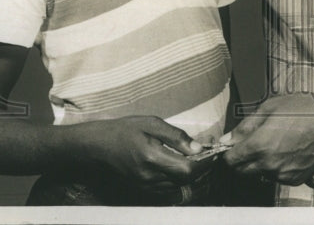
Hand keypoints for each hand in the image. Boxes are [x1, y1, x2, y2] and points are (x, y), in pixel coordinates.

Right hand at [76, 116, 211, 191]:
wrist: (98, 146)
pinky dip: (179, 179)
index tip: (214, 153)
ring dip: (191, 174)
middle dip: (201, 168)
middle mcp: (150, 177)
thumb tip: (198, 148)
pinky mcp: (143, 189)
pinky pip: (168, 189)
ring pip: (178, 186)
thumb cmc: (125, 130)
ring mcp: (146, 186)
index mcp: (152, 158)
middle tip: (209, 153)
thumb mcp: (152, 124)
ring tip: (196, 158)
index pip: (188, 170)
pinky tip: (180, 165)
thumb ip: (176, 136)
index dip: (205, 163)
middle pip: (185, 180)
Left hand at [223, 94, 313, 186]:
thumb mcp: (270, 107)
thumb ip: (246, 125)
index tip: (234, 145)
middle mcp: (269, 164)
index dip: (229, 152)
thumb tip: (228, 139)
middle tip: (256, 142)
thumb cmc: (305, 109)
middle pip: (242, 171)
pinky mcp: (295, 179)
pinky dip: (278, 167)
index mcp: (259, 145)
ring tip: (278, 143)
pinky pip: (278, 177)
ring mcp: (282, 174)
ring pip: (260, 173)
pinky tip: (289, 150)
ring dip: (262, 163)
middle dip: (243, 159)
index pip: (230, 160)